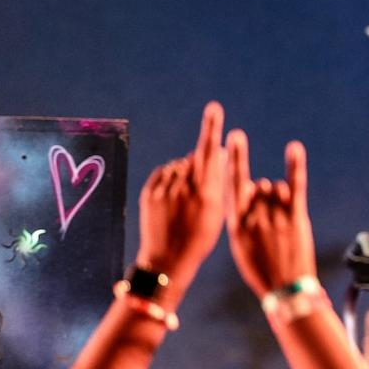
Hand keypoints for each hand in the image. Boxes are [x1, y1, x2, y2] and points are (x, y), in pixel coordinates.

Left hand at [135, 101, 229, 304]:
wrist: (168, 260)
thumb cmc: (200, 237)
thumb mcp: (216, 210)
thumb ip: (217, 179)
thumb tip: (218, 153)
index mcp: (206, 191)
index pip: (209, 151)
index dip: (212, 128)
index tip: (214, 108)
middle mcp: (184, 187)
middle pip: (195, 158)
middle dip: (201, 163)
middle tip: (202, 187)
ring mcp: (165, 190)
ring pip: (179, 166)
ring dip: (185, 173)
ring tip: (187, 197)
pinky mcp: (150, 193)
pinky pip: (163, 174)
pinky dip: (171, 179)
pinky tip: (174, 196)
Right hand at [225, 128, 316, 298]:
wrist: (286, 289)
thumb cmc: (262, 267)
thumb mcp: (242, 244)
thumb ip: (244, 213)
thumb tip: (250, 185)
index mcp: (236, 224)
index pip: (234, 185)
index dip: (235, 160)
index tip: (233, 136)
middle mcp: (254, 217)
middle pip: (260, 187)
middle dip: (264, 198)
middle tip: (270, 224)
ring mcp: (275, 217)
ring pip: (277, 189)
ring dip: (279, 198)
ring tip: (280, 227)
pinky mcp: (296, 218)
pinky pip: (295, 186)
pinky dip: (295, 166)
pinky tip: (294, 148)